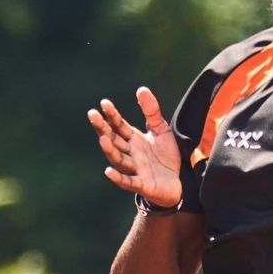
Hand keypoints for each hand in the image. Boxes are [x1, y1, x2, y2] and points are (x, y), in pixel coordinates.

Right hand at [88, 87, 182, 207]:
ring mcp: (135, 169)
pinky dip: (118, 177)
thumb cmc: (166, 156)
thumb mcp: (161, 131)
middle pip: (113, 140)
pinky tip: (108, 171)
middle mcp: (130, 153)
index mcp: (133, 139)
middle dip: (103, 128)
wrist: (179, 182)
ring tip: (103, 139)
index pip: (119, 125)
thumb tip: (141, 89)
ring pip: (118, 159)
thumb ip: (152, 112)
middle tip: (92, 114)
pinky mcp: (142, 184)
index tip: (104, 103)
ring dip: (109, 149)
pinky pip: (128, 181)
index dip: (112, 115)